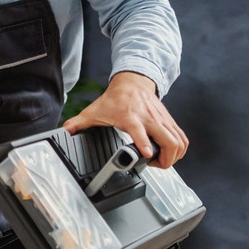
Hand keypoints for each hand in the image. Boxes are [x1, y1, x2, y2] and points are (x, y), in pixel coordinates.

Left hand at [62, 71, 188, 167]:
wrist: (132, 83)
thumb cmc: (115, 99)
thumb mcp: (95, 111)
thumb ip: (80, 122)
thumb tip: (66, 129)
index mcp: (131, 118)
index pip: (141, 132)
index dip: (145, 144)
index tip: (148, 155)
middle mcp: (150, 119)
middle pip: (168, 140)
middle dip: (167, 158)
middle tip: (156, 165)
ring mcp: (162, 120)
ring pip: (179, 140)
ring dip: (175, 156)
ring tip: (162, 162)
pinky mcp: (169, 121)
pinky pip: (182, 137)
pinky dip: (180, 148)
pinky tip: (171, 154)